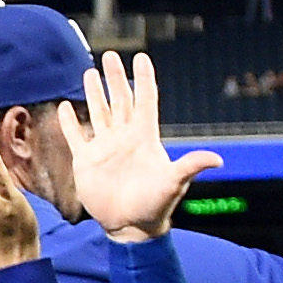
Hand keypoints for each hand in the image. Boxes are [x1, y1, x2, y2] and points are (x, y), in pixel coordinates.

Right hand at [56, 52, 217, 242]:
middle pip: (120, 100)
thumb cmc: (156, 205)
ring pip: (99, 112)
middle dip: (115, 77)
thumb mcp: (173, 183)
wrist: (131, 227)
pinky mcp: (87, 162)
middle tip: (110, 56)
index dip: (143, 78)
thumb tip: (217, 159)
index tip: (140, 57)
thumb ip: (190, 167)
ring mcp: (105, 148)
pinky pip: (76, 136)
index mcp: (145, 137)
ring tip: (90, 72)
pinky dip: (70, 122)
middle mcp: (124, 138)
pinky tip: (65, 107)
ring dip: (94, 93)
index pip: (145, 99)